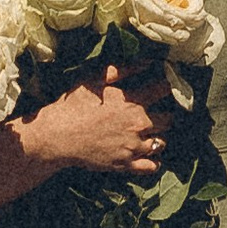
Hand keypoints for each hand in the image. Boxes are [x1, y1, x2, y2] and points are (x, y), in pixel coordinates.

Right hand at [30, 67, 173, 176]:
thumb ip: (123, 70)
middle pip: (168, 120)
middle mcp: (138, 125)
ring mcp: (133, 147)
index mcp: (133, 102)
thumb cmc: (74, 105)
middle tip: (158, 112)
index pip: (162, 91)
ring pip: (161, 143)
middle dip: (165, 114)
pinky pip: (152, 166)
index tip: (165, 85)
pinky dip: (154, 161)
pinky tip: (150, 156)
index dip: (166, 86)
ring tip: (151, 134)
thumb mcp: (94, 80)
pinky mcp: (125, 165)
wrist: (58, 136)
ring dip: (159, 137)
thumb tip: (148, 61)